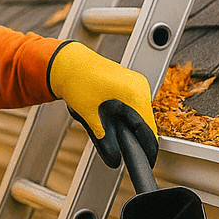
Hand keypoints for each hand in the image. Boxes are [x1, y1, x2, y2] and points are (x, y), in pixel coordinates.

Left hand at [47, 42, 158, 168]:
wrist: (69, 61)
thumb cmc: (76, 80)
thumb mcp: (88, 113)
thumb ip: (101, 134)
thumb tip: (111, 153)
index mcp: (133, 94)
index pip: (148, 126)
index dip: (149, 145)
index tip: (149, 158)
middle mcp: (139, 86)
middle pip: (147, 119)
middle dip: (139, 135)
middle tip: (132, 151)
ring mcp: (137, 81)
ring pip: (142, 111)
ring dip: (135, 124)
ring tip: (125, 136)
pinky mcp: (131, 80)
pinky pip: (137, 102)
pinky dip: (131, 113)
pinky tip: (121, 120)